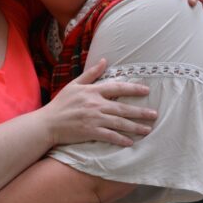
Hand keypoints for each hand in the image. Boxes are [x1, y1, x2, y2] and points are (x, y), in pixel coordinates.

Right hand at [38, 59, 156, 147]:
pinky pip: (109, 136)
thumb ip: (91, 74)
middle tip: (154, 114)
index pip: (117, 87)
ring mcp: (93, 119)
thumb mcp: (74, 84)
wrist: (48, 123)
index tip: (146, 90)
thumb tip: (104, 60)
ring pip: (119, 123)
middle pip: (122, 107)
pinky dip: (120, 139)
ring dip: (135, 127)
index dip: (133, 88)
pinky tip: (130, 142)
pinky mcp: (90, 132)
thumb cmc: (61, 104)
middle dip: (140, 112)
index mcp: (92, 91)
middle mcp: (95, 104)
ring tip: (148, 129)